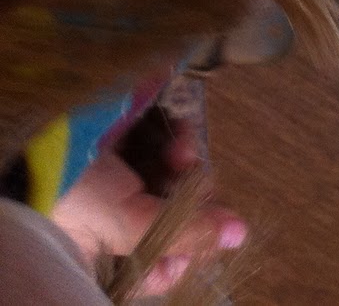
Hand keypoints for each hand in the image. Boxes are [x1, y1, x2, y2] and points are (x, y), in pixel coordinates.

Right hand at [50, 116, 245, 295]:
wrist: (38, 136)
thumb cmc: (69, 195)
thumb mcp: (125, 225)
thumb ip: (185, 232)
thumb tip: (239, 236)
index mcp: (99, 249)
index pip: (149, 266)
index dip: (178, 258)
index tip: (197, 245)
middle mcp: (110, 215)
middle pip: (171, 216)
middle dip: (191, 205)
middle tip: (201, 198)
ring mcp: (120, 173)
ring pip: (174, 177)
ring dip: (188, 170)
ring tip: (182, 161)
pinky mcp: (130, 132)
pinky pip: (167, 139)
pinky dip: (180, 139)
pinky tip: (179, 141)